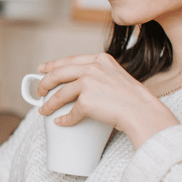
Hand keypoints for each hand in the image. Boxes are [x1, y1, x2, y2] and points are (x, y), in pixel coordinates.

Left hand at [36, 53, 177, 147]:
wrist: (143, 112)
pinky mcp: (86, 100)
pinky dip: (64, 119)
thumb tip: (80, 85)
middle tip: (39, 91)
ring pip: (60, 93)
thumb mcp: (117, 76)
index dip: (53, 64)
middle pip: (59, 73)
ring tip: (43, 110)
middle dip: (44, 83)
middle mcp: (93, 67)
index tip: (42, 69)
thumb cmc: (133, 99)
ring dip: (49, 104)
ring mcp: (89, 82)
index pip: (70, 60)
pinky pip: (70, 112)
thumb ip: (100, 75)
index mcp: (100, 59)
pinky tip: (61, 122)